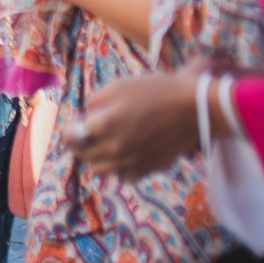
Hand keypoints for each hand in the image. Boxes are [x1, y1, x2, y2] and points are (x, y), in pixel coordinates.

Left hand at [69, 67, 202, 178]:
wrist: (194, 110)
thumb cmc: (156, 92)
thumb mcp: (118, 86)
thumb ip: (94, 102)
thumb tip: (85, 116)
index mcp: (103, 126)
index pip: (69, 137)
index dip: (69, 128)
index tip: (76, 121)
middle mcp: (113, 149)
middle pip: (81, 154)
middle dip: (78, 143)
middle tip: (86, 131)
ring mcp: (130, 162)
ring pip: (98, 169)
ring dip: (94, 157)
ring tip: (103, 142)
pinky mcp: (146, 169)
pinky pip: (121, 176)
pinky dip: (116, 168)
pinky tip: (123, 154)